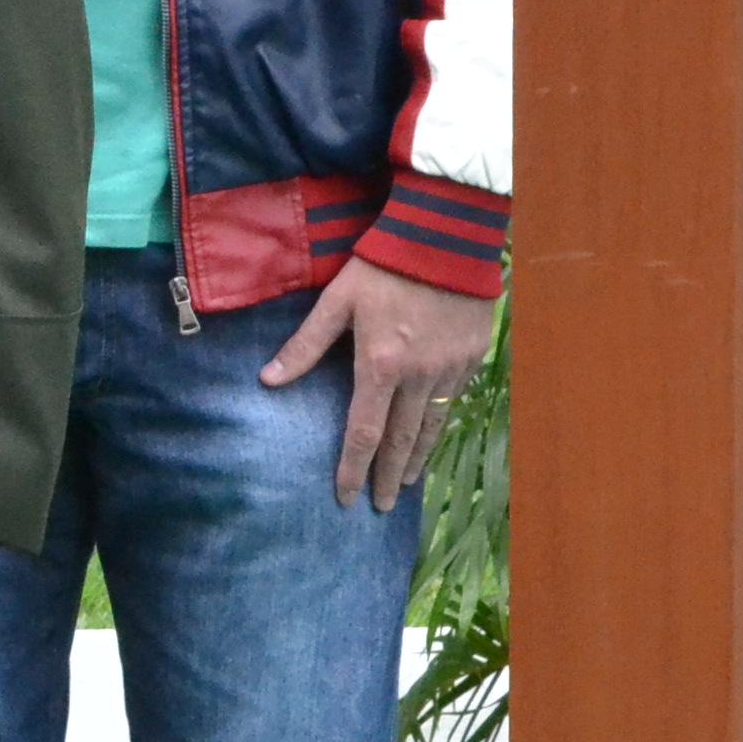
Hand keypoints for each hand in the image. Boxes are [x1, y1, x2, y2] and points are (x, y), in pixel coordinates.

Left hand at [262, 257, 499, 506]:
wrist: (448, 235)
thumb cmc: (384, 263)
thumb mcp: (338, 299)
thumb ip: (306, 344)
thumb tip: (269, 381)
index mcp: (380, 364)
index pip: (363, 432)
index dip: (353, 469)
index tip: (346, 498)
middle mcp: (418, 376)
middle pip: (401, 441)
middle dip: (388, 477)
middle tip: (380, 506)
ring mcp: (451, 369)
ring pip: (431, 426)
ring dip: (416, 458)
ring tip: (405, 483)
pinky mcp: (473, 356)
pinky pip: (453, 402)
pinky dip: (439, 426)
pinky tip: (430, 436)